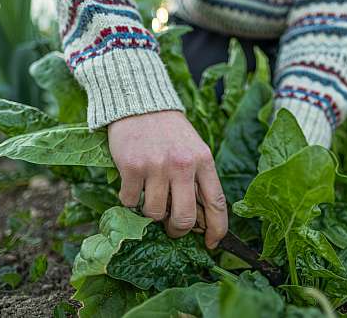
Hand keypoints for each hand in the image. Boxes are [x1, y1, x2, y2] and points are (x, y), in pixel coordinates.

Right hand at [108, 110, 227, 248]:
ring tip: (150, 197)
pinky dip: (130, 200)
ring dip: (151, 213)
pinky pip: (130, 201)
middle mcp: (182, 165)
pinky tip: (133, 185)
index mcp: (203, 160)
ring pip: (155, 214)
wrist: (140, 103)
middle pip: (184, 218)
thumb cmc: (170, 131)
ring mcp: (156, 166)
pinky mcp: (131, 167)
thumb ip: (198, 179)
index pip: (216, 203)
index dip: (216, 228)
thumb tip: (198, 218)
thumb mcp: (194, 149)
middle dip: (178, 230)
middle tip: (172, 227)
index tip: (212, 243)